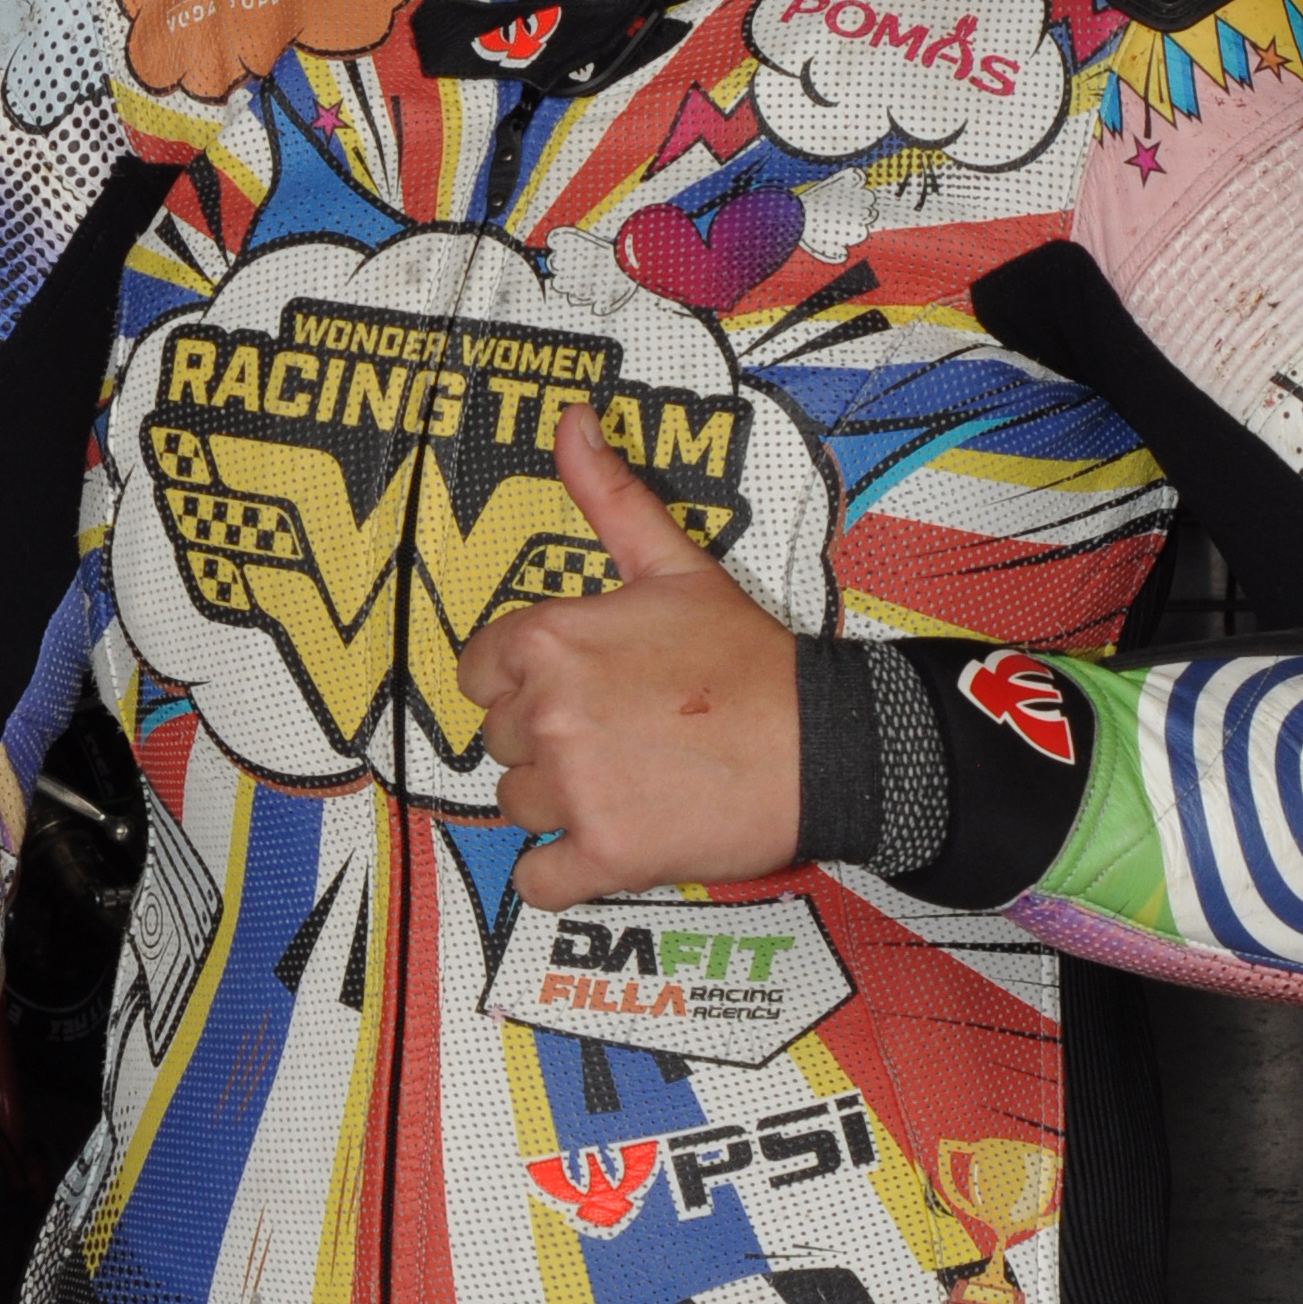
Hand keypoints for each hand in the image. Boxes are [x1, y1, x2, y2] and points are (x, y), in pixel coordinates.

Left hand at [456, 405, 801, 901]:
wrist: (824, 743)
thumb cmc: (752, 660)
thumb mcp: (677, 565)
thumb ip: (611, 495)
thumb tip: (572, 421)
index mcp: (552, 639)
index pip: (478, 670)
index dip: (521, 682)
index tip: (568, 689)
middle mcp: (549, 712)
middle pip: (498, 741)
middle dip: (545, 742)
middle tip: (615, 734)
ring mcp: (573, 788)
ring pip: (516, 806)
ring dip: (559, 804)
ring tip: (626, 781)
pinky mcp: (605, 855)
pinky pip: (537, 882)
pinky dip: (561, 874)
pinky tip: (602, 847)